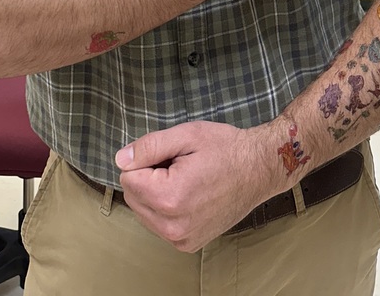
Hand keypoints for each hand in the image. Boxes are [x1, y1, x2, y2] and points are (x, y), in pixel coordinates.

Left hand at [115, 121, 277, 251]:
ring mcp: (181, 239)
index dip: (145, 159)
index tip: (170, 155)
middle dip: (148, 177)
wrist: (258, 169)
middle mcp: (173, 226)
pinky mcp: (188, 244)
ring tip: (185, 178)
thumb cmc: (226, 148)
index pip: (127, 177)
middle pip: (132, 196)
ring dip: (155, 193)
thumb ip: (149, 147)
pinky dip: (166, 208)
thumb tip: (121, 159)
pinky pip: (159, 223)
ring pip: (143, 211)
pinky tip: (189, 193)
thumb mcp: (187, 135)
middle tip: (178, 164)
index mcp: (170, 197)